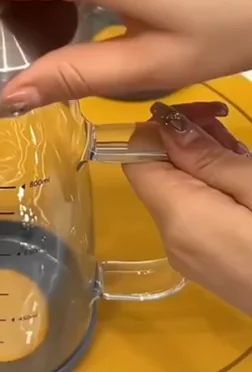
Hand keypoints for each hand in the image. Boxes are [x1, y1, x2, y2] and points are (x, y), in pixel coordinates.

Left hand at [124, 101, 251, 315]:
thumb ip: (207, 157)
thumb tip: (162, 125)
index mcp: (177, 215)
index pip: (136, 159)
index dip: (157, 130)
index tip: (193, 113)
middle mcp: (172, 236)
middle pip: (158, 173)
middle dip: (184, 141)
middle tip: (223, 120)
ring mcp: (188, 254)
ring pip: (178, 192)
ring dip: (201, 163)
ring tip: (239, 150)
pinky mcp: (207, 263)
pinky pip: (194, 213)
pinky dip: (210, 189)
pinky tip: (239, 180)